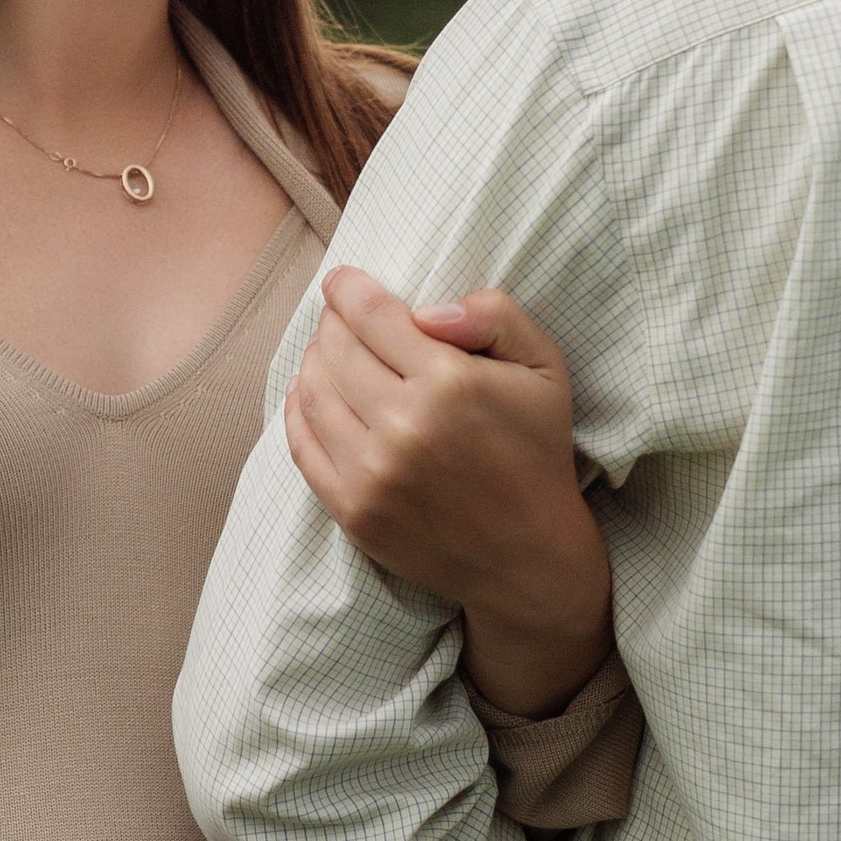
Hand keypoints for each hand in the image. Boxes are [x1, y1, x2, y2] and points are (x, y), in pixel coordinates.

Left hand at [285, 267, 613, 718]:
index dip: (346, 289)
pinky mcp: (353, 511)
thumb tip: (426, 310)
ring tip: (328, 355)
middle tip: (341, 320)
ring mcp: (373, 474)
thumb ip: (494, 315)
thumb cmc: (536, 452)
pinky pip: (301, 445)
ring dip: (313, 363)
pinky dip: (297, 410)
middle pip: (335, 349)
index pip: (370, 314)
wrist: (529, 558)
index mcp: (449, 383)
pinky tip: (309, 395)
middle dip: (332, 324)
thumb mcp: (543, 367)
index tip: (340, 282)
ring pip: (312, 392)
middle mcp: (404, 426)